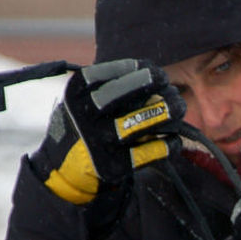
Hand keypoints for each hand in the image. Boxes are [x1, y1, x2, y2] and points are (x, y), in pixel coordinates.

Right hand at [33, 60, 184, 204]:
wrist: (61, 170)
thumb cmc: (81, 126)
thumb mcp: (81, 100)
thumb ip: (108, 87)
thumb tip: (155, 78)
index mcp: (77, 93)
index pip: (112, 72)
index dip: (139, 69)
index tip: (154, 71)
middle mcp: (85, 115)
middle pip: (124, 93)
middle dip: (153, 85)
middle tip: (170, 88)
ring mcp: (99, 141)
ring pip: (138, 122)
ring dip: (165, 113)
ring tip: (179, 109)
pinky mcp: (112, 165)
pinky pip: (147, 152)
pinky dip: (166, 145)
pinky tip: (174, 139)